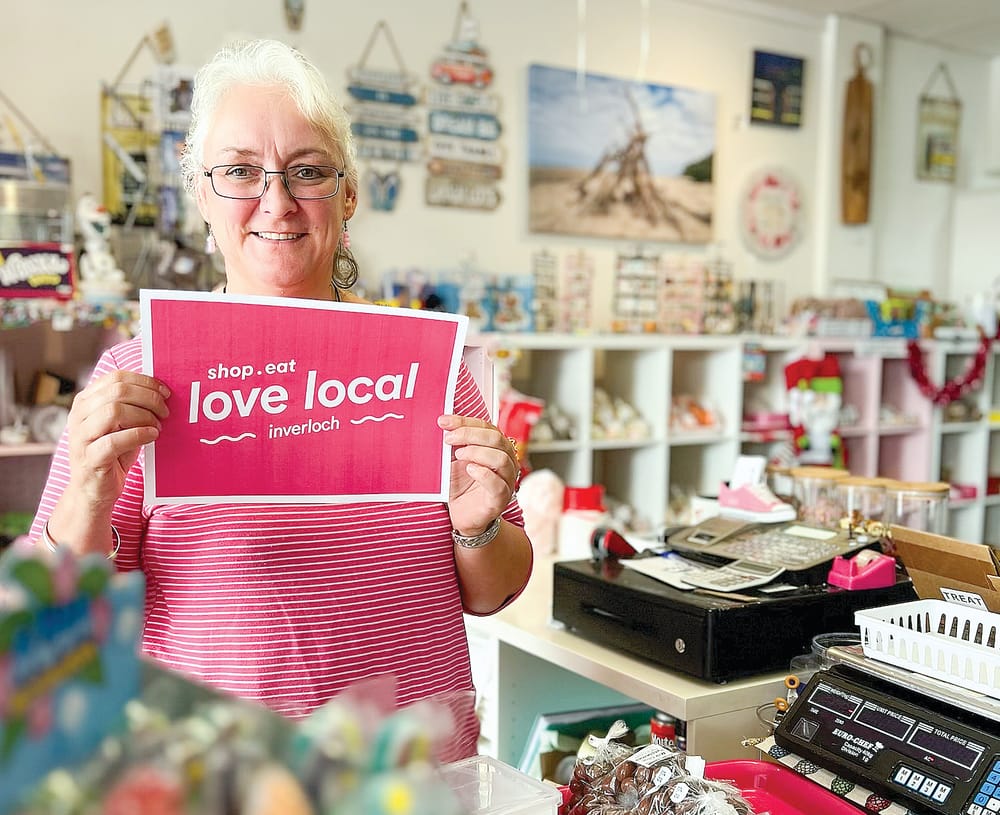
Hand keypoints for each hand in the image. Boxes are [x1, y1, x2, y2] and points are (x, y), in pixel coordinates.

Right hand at [65, 371, 170, 509]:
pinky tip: (152, 436)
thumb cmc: (113, 453)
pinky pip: (114, 441)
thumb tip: (161, 391)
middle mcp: (79, 415)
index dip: (145, 381)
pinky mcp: (90, 459)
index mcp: (86, 401)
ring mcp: (81, 437)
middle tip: (165, 411)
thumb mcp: (122, 424)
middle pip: (117, 391)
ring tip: (158, 426)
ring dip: (144, 416)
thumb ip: (132, 405)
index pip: (116, 377)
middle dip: (149, 398)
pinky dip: (139, 435)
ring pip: (114, 411)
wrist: (95, 490)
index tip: (165, 392)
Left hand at [438, 414, 518, 536]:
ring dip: (477, 452)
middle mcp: (506, 462)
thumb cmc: (461, 485)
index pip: (487, 427)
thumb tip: (442, 424)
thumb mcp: (455, 460)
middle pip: (497, 439)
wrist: (462, 515)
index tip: (444, 421)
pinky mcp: (500, 499)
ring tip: (459, 455)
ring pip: (501, 459)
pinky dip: (484, 474)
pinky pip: (498, 484)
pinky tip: (470, 470)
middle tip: (449, 438)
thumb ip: (454, 443)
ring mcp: (506, 481)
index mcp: (497, 448)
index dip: (466, 421)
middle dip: (470, 435)